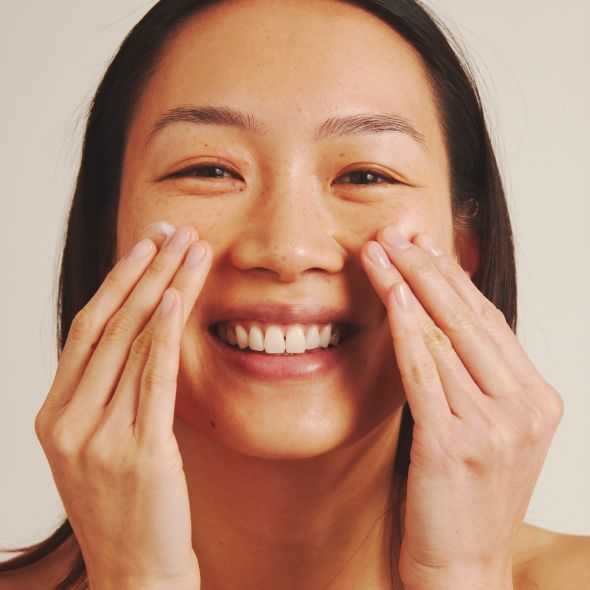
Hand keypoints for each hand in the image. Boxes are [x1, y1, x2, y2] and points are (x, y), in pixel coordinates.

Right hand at [34, 225, 210, 589]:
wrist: (136, 573)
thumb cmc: (125, 505)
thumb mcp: (100, 445)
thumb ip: (109, 392)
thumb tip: (141, 332)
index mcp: (54, 414)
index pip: (87, 329)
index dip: (118, 280)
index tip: (145, 245)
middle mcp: (68, 421)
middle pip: (109, 325)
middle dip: (144, 271)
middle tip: (172, 231)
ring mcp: (99, 438)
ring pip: (133, 343)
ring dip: (164, 289)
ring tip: (189, 250)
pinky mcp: (139, 453)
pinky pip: (152, 380)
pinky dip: (164, 335)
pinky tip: (177, 298)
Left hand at [361, 227, 563, 589]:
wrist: (464, 567)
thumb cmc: (465, 494)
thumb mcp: (484, 428)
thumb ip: (472, 377)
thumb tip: (438, 320)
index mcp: (537, 399)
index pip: (489, 321)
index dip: (453, 277)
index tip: (423, 243)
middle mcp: (524, 407)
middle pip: (469, 318)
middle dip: (428, 269)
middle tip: (397, 232)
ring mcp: (495, 427)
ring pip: (445, 337)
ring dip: (409, 287)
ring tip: (381, 251)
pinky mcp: (455, 445)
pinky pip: (426, 373)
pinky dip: (407, 330)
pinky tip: (392, 297)